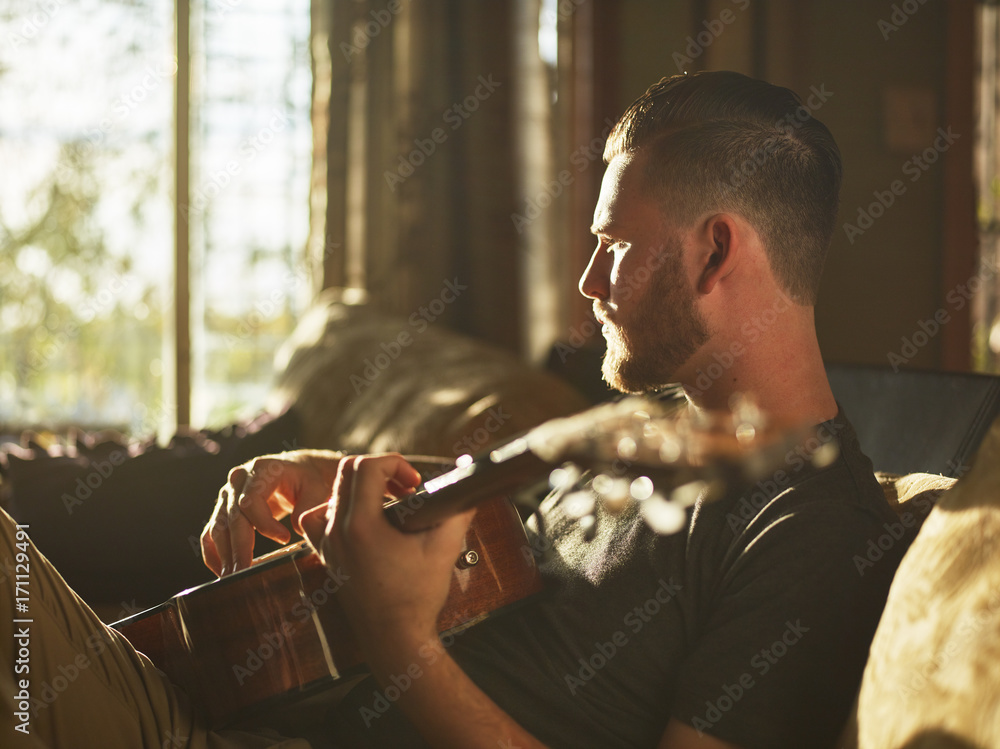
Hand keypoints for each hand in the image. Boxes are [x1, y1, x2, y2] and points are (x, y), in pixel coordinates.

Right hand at [201, 449, 343, 575]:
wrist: (295, 471)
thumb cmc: (306, 480)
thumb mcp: (314, 487)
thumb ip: (308, 505)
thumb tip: (296, 529)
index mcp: (261, 470)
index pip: (251, 500)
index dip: (265, 523)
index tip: (285, 539)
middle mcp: (238, 480)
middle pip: (233, 517)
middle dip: (239, 547)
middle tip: (245, 573)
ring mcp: (227, 495)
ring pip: (218, 527)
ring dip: (224, 555)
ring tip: (233, 579)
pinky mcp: (223, 510)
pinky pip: (210, 533)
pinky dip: (213, 553)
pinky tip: (221, 572)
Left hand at [300, 454, 475, 659]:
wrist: (395, 639)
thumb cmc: (417, 598)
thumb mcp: (444, 549)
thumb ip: (458, 511)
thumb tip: (468, 488)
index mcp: (361, 525)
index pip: (367, 467)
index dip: (396, 463)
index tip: (415, 483)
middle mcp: (336, 531)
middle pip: (347, 471)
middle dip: (381, 471)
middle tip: (406, 489)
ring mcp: (327, 544)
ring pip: (333, 493)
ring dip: (361, 488)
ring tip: (388, 505)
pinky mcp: (326, 556)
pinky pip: (320, 519)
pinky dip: (340, 510)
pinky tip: (364, 523)